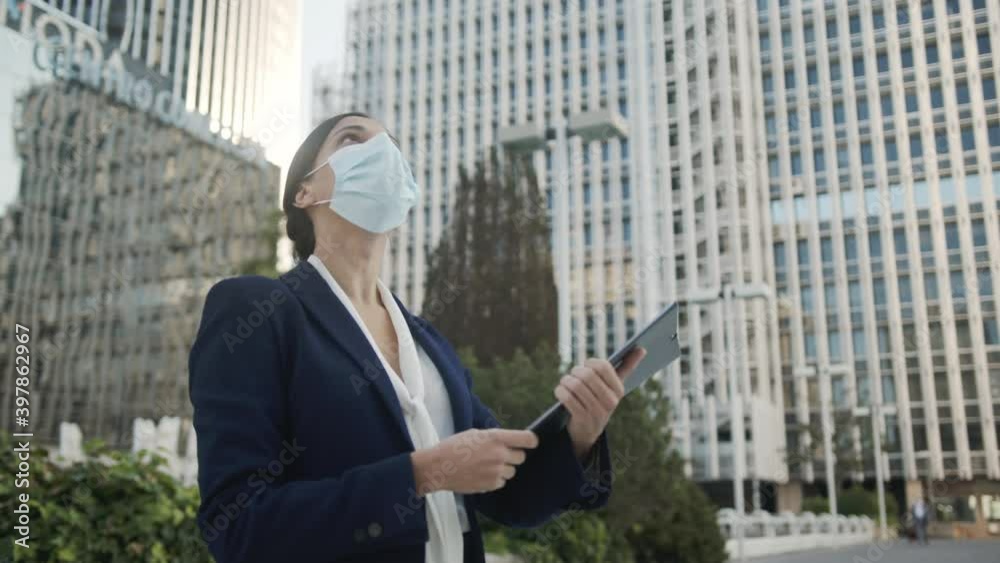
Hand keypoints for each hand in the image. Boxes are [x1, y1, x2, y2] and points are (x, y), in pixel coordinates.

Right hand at [411, 428, 538, 494]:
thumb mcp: (476, 433)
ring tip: (486, 465)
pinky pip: (502, 482)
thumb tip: (510, 442)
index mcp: (496, 437)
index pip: (528, 440)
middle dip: (513, 456)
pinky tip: (481, 474)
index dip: (531, 441)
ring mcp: (496, 471)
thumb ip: (495, 438)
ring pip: (512, 471)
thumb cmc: (454, 447)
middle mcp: (499, 454)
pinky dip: (495, 480)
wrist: (439, 467)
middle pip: (521, 457)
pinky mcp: (491, 485)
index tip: (529, 443)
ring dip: (503, 469)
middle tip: (499, 455)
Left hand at [555, 348, 645, 458]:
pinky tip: (560, 391)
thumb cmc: (600, 400)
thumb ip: (627, 367)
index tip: (586, 364)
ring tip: (565, 382)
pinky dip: (560, 391)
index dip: (590, 362)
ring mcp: (597, 412)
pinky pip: (567, 397)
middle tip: (572, 374)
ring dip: (565, 381)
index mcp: (619, 390)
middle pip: (587, 375)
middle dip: (575, 371)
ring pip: (575, 385)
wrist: (588, 432)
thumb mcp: (613, 387)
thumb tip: (642, 348)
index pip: (603, 367)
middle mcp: (610, 402)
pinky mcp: (582, 419)